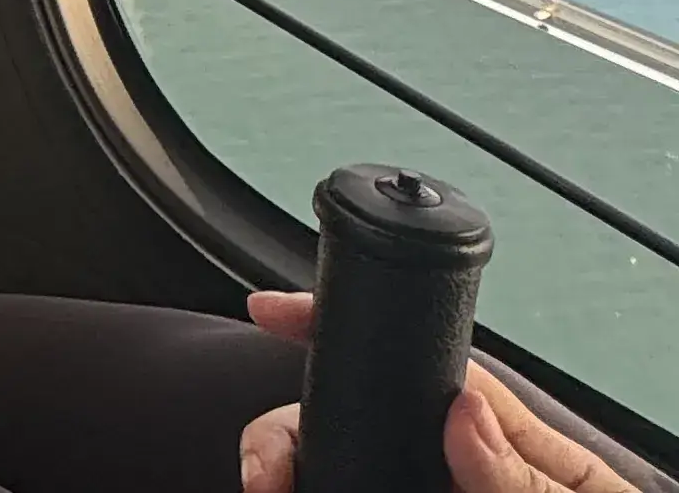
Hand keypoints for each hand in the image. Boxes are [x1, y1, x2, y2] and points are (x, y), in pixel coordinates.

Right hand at [237, 293, 634, 492]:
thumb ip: (525, 478)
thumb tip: (465, 412)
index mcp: (510, 449)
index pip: (419, 373)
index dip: (341, 334)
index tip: (276, 314)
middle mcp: (455, 477)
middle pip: (347, 426)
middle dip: (285, 436)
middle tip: (265, 474)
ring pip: (334, 475)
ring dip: (288, 477)